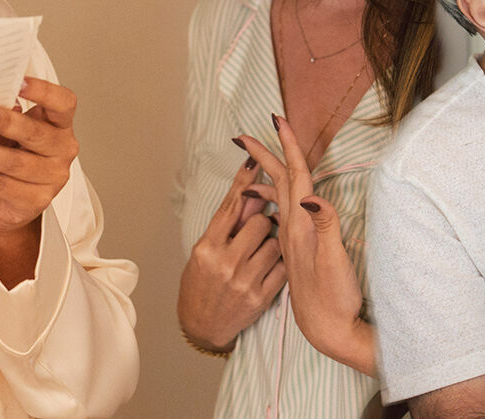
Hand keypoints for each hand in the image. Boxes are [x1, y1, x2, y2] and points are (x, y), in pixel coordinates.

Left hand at [0, 77, 80, 283]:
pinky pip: (0, 185)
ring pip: (15, 163)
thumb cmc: (10, 159)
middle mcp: (63, 151)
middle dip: (7, 122)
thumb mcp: (10, 134)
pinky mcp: (35, 202)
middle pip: (37, 133)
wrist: (7, 207)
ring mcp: (52, 179)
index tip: (18, 82)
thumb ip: (7, 117)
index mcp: (60, 127)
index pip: (64, 104)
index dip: (44, 92)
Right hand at [176, 151, 285, 352]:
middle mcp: (225, 263)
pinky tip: (267, 268)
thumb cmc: (202, 282)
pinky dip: (279, 263)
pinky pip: (283, 266)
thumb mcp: (204, 250)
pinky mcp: (261, 297)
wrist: (203, 326)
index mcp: (207, 248)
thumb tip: (251, 191)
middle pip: (261, 223)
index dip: (245, 182)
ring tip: (257, 254)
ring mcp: (244, 281)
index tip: (257, 158)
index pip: (231, 207)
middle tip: (255, 233)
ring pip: (276, 243)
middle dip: (263, 222)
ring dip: (272, 243)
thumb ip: (227, 224)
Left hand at [240, 115, 374, 374]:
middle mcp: (291, 230)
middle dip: (264, 157)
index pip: (290, 177)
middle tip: (247, 135)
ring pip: (275, 201)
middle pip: (276, 184)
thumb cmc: (334, 297)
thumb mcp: (334, 261)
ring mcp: (291, 242)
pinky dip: (271, 202)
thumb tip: (311, 197)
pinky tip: (269, 203)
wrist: (326, 331)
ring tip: (255, 160)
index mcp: (299, 226)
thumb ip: (325, 226)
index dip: (286, 147)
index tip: (276, 119)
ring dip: (266, 177)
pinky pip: (277, 218)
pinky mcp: (293, 253)